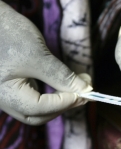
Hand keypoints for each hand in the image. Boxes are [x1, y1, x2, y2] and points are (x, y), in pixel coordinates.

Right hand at [0, 1, 91, 124]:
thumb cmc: (10, 34)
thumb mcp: (38, 55)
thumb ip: (61, 76)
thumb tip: (85, 89)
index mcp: (5, 94)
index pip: (39, 109)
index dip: (64, 103)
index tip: (85, 93)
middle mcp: (4, 99)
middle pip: (37, 114)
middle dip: (62, 106)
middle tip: (83, 94)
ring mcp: (8, 93)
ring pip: (36, 108)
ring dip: (58, 102)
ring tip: (76, 89)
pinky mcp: (15, 85)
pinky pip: (34, 98)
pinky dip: (51, 95)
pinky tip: (62, 86)